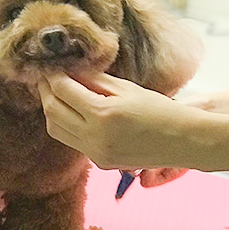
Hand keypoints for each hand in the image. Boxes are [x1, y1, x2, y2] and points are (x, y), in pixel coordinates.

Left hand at [37, 72, 192, 171]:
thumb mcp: (126, 89)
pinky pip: (73, 141)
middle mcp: (95, 138)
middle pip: (52, 112)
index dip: (53, 76)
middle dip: (46, 92)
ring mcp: (96, 154)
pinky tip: (73, 111)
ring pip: (56, 130)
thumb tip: (69, 72)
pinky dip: (67, 124)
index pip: (63, 91)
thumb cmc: (160, 110)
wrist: (182, 141)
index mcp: (103, 114)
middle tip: (46, 77)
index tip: (49, 66)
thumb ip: (94, 81)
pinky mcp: (100, 163)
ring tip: (56, 93)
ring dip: (52, 110)